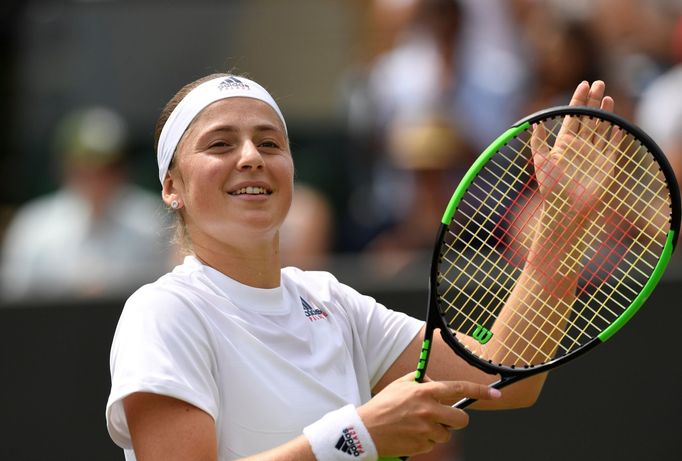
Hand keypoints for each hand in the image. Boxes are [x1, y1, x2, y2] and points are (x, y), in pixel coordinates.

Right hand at [357, 373, 500, 457]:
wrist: (365, 430)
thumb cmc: (383, 405)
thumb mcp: (400, 384)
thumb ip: (420, 380)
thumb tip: (436, 383)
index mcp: (425, 392)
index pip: (459, 389)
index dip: (480, 391)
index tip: (495, 394)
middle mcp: (429, 410)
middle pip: (461, 420)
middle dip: (456, 420)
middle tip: (444, 417)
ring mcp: (426, 430)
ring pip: (447, 434)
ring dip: (437, 431)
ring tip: (418, 425)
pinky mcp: (422, 445)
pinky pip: (433, 444)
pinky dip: (426, 441)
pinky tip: (411, 434)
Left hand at [531, 81, 619, 223]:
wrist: (567, 208)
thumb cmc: (551, 188)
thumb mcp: (542, 162)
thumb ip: (539, 143)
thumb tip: (534, 123)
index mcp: (564, 143)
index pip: (573, 116)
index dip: (578, 99)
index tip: (583, 84)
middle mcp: (579, 146)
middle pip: (588, 117)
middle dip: (593, 100)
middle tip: (599, 82)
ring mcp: (594, 154)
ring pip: (601, 128)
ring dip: (605, 112)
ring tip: (608, 97)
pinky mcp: (606, 164)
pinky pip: (612, 144)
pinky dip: (615, 133)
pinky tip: (617, 122)